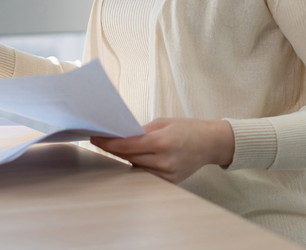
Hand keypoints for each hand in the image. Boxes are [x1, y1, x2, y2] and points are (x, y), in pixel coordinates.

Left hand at [90, 118, 234, 183]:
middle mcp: (164, 161)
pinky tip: (134, 158)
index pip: (127, 146)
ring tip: (117, 148)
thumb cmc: (187, 128)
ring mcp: (168, 174)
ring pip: (136, 168)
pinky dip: (139, 166)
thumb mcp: (163, 122)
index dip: (108, 143)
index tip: (95, 138)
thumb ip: (141, 131)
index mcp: (162, 142)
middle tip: (102, 140)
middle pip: (129, 158)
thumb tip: (120, 136)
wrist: (211, 143)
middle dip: (114, 149)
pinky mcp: (170, 182)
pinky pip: (147, 174)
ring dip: (126, 158)